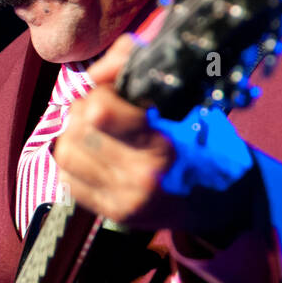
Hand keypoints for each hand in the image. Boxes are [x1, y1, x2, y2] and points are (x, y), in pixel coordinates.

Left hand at [52, 32, 256, 241]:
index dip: (102, 92)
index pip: (99, 111)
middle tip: (104, 111)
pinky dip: (75, 163)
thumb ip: (135, 69)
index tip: (117, 92)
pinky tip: (96, 158)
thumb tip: (97, 73)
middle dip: (86, 110)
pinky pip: (67, 178)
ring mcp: (124, 200)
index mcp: (162, 147)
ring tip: (97, 132)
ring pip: (66, 152)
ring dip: (76, 135)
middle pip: (79, 128)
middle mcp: (141, 178)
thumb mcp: (179, 101)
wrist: (216, 198)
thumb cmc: (199, 141)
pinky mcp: (110, 213)